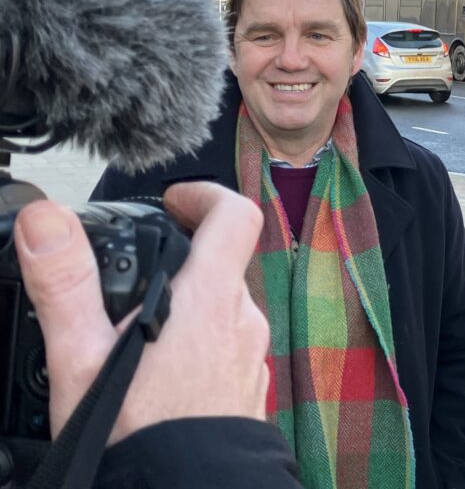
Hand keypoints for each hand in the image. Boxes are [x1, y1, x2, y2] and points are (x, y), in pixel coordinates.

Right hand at [14, 182, 269, 442]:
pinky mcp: (248, 389)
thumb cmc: (135, 437)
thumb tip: (47, 220)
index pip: (235, 216)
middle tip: (139, 271)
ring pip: (225, 308)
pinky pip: (228, 348)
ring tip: (138, 329)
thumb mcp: (81, 357)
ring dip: (189, 305)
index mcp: (210, 301)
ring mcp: (251, 357)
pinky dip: (199, 344)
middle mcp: (242, 323)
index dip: (206, 195)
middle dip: (184, 259)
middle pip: (225, 264)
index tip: (173, 201)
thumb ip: (66, 283)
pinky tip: (160, 373)